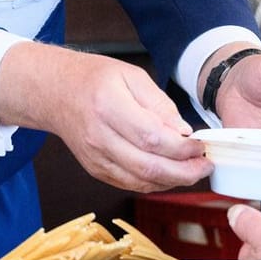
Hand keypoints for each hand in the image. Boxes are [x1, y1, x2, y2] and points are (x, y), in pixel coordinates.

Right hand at [0, 43, 210, 192]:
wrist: (54, 92)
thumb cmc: (93, 78)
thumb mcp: (131, 75)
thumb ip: (160, 105)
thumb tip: (183, 132)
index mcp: (109, 106)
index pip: (153, 137)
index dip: (182, 148)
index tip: (202, 145)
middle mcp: (100, 137)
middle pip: (148, 167)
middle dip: (184, 172)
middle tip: (206, 166)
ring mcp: (95, 157)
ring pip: (141, 181)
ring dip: (173, 181)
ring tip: (193, 170)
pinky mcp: (95, 169)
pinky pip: (130, 184)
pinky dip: (155, 183)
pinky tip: (171, 174)